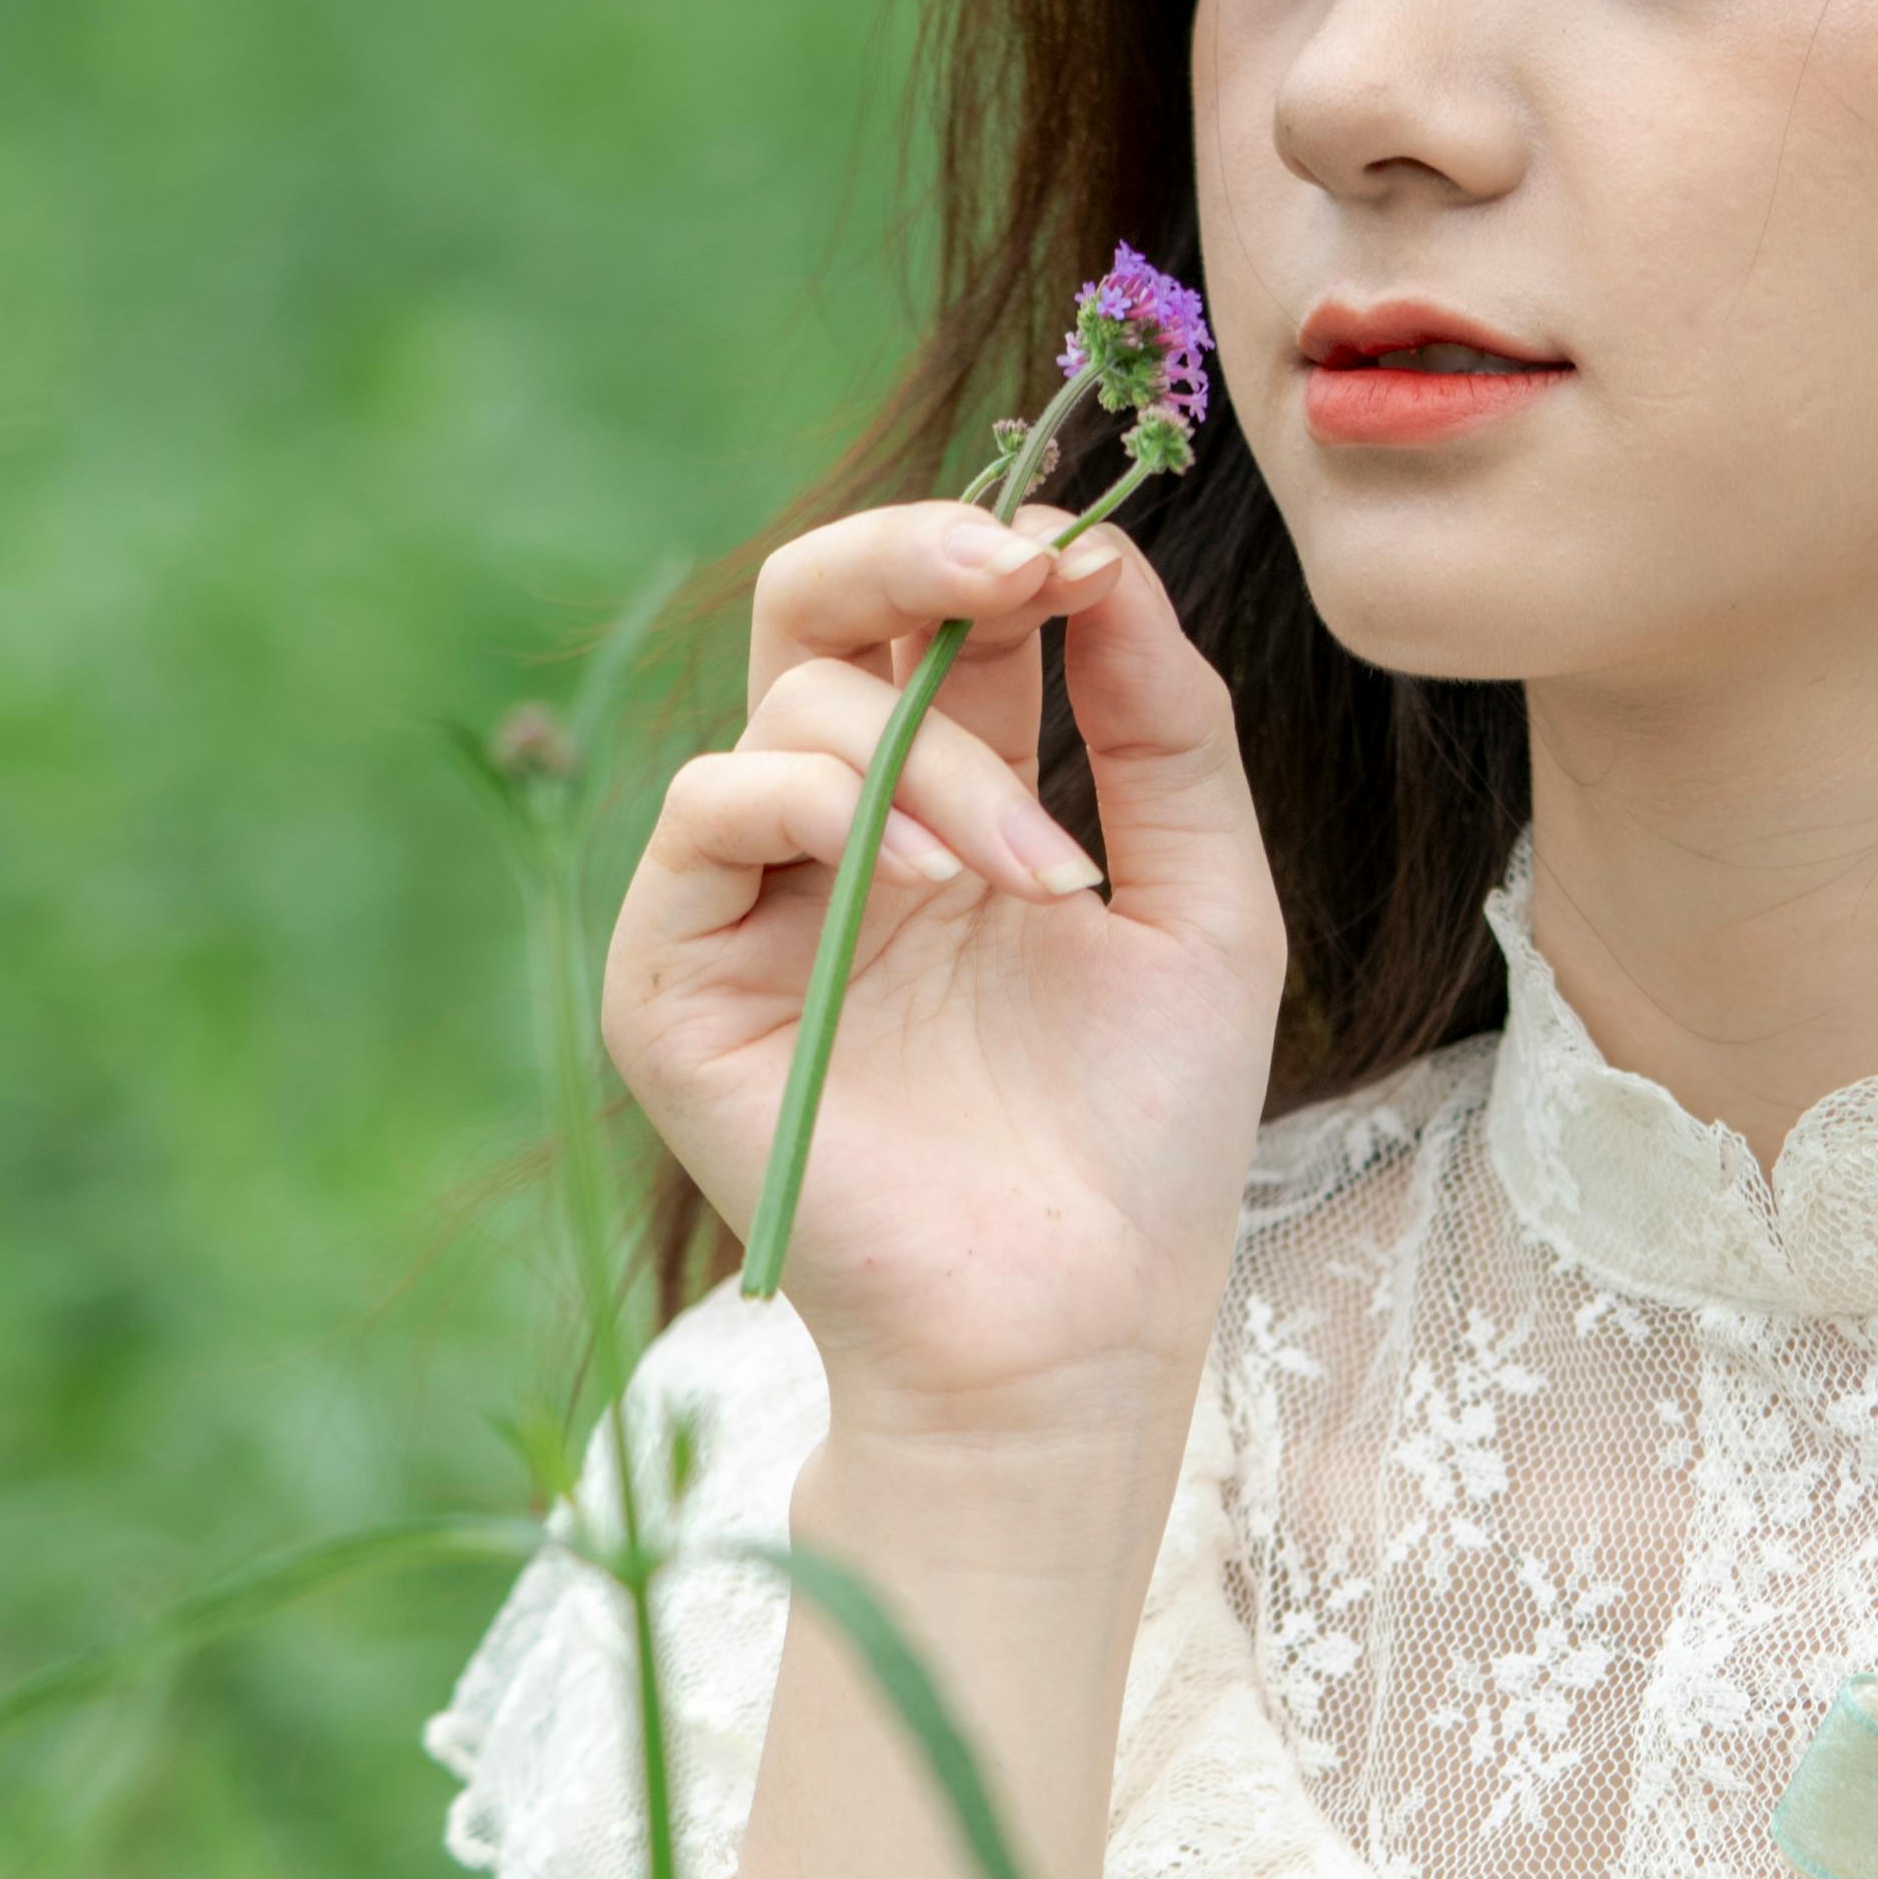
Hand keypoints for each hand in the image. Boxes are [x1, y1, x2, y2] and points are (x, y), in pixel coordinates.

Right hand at [604, 504, 1281, 1449]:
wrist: (1073, 1327)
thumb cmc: (1142, 1140)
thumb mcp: (1201, 901)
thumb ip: (1163, 726)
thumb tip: (1102, 554)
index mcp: (950, 806)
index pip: (933, 618)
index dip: (998, 553)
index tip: (1087, 559)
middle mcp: (834, 836)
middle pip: (814, 608)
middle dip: (913, 550)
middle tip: (1016, 568)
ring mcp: (748, 906)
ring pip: (789, 708)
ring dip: (940, 763)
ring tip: (1041, 882)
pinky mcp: (676, 984)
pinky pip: (708, 812)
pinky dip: (822, 805)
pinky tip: (928, 886)